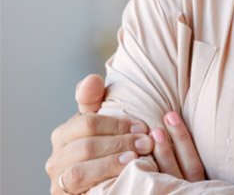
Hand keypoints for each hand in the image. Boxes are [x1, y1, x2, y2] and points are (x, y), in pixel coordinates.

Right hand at [47, 75, 205, 193]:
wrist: (100, 185)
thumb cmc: (105, 147)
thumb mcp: (101, 123)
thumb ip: (94, 101)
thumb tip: (92, 78)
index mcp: (64, 134)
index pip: (87, 122)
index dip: (117, 124)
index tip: (143, 126)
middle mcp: (56, 158)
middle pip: (85, 146)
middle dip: (120, 143)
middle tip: (146, 143)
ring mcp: (58, 181)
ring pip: (79, 170)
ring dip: (111, 163)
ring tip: (136, 159)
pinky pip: (79, 188)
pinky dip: (103, 179)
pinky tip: (124, 175)